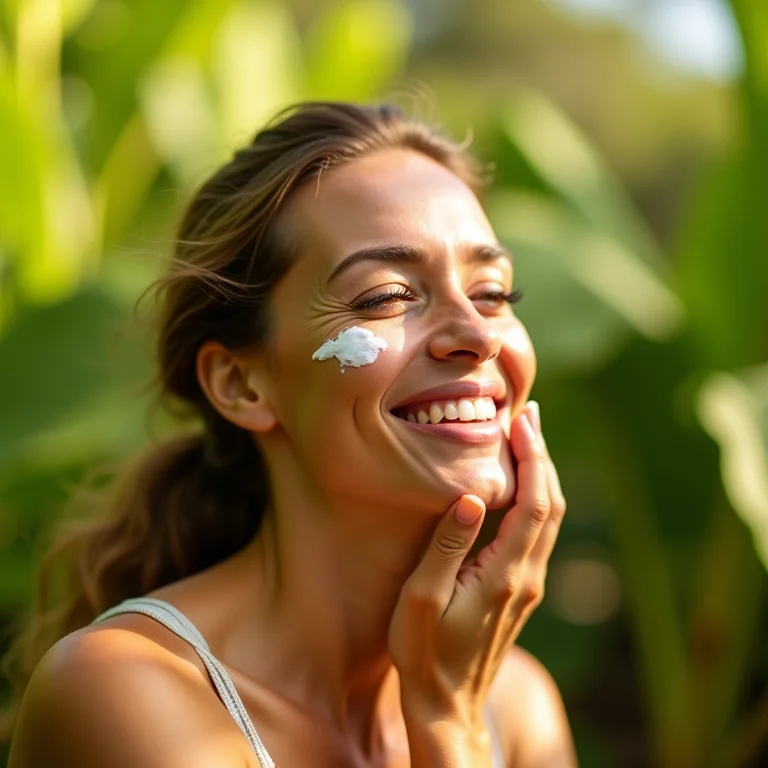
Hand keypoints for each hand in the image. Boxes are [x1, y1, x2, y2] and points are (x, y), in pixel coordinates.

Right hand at [388, 401, 565, 740]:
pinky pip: (539, 534)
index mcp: (504, 576)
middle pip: (551, 506)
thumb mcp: (421, 599)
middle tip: (529, 416)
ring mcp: (527, 587)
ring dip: (543, 475)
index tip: (522, 421)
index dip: (532, 459)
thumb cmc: (424, 653)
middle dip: (542, 457)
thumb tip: (472, 498)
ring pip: (550, 519)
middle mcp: (526, 579)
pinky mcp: (520, 592)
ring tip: (528, 439)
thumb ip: (446, 546)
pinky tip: (520, 484)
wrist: (447, 705)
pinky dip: (536, 498)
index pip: (532, 505)